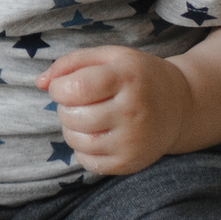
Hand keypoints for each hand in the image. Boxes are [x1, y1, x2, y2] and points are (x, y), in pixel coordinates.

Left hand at [38, 47, 192, 175]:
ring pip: (76, 141)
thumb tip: (40, 83)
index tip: (65, 86)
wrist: (180, 106)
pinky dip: (83, 149)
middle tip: (80, 102)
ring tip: (87, 117)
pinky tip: (97, 135)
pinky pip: (87, 162)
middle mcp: (133, 111)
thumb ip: (70, 63)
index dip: (59, 88)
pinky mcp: (131, 162)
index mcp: (127, 78)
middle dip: (65, 107)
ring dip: (71, 128)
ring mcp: (133, 141)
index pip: (75, 88)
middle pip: (72, 116)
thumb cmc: (137, 77)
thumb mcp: (109, 57)